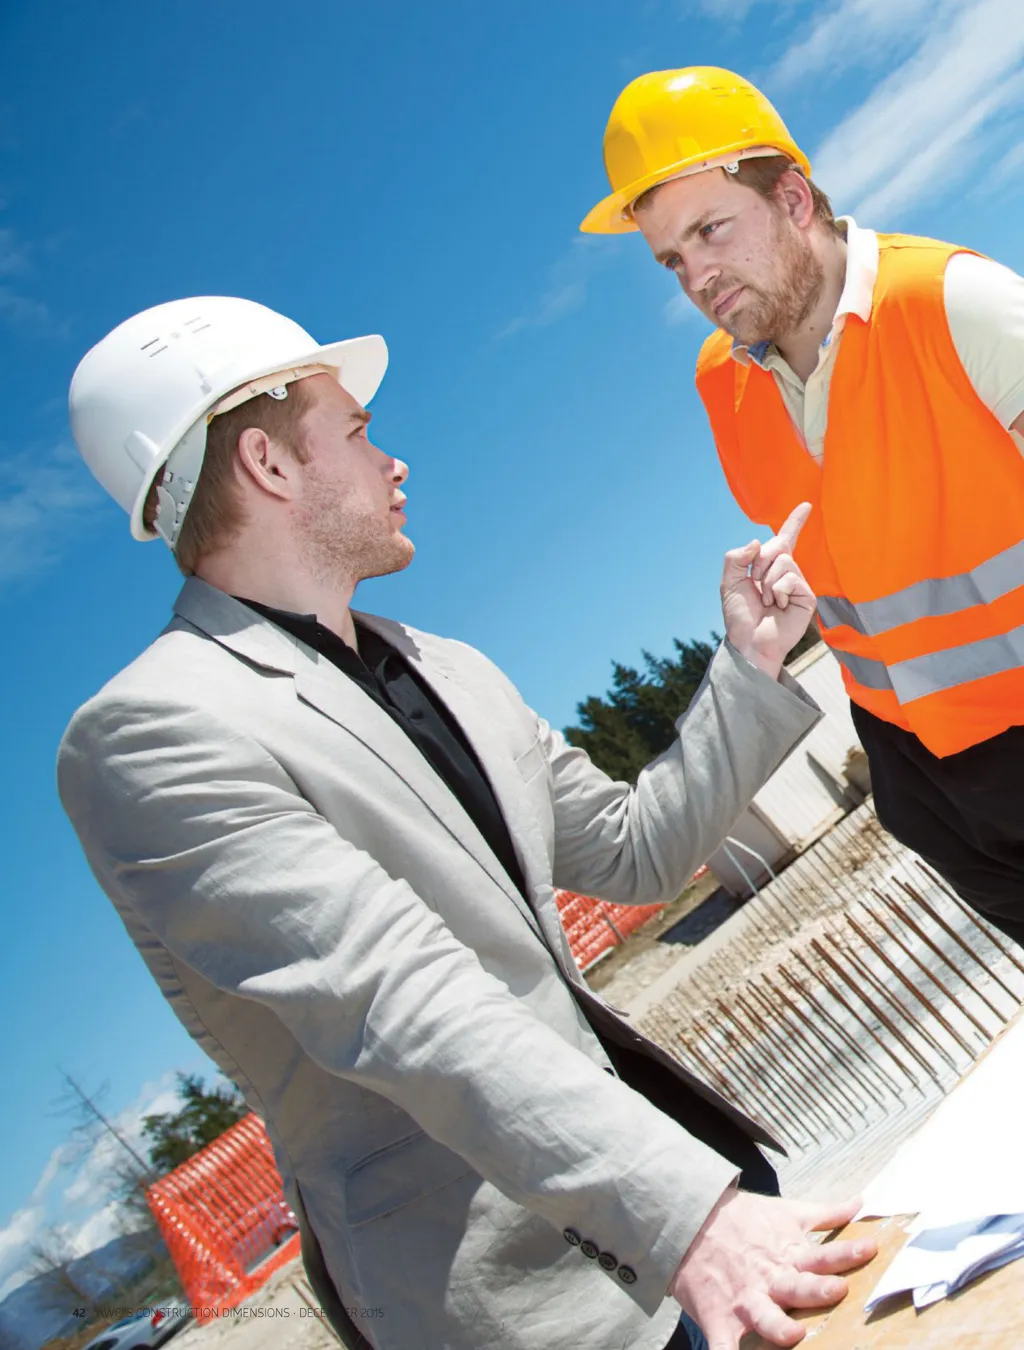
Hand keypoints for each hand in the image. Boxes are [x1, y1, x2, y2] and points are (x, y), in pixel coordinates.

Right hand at [668, 1187, 876, 1348]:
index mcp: (787, 1255)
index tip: (870, 1250)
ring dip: (778, 1327)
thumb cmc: (743, 1219)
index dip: (847, 1253)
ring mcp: (744, 1300)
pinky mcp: (719, 1317)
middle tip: (835, 1291)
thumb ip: (826, 1214)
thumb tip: (860, 1203)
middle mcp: (769, 1279)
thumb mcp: (787, 1212)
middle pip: (797, 1287)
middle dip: (816, 1291)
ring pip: (764, 1317)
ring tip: (794, 1334)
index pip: (823, 1255)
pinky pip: (722, 1345)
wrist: (691, 1220)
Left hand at [720, 503, 815, 679]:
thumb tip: (757, 542)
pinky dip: (778, 591)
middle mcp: (786, 572)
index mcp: (769, 566)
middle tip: (755, 582)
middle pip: (777, 545)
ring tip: (766, 600)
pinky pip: (791, 578)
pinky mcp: (807, 596)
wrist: (749, 641)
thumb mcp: (729, 582)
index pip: (784, 539)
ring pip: (784, 562)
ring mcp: (798, 583)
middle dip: (760, 562)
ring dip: (767, 581)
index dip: (795, 522)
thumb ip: (736, 558)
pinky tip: (778, 605)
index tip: (806, 505)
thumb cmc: (740, 616)